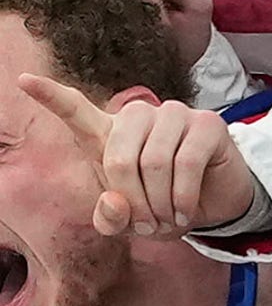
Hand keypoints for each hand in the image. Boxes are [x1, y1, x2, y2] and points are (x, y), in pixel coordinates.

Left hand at [17, 73, 254, 236]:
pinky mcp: (208, 123)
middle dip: (131, 200)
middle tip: (147, 225)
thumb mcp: (131, 221)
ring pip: (153, 161)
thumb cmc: (164, 205)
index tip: (23, 81)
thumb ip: (110, 218)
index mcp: (112, 134)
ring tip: (168, 220)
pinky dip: (182, 198)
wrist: (215, 204)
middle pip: (117, 155)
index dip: (50, 96)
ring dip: (159, 204)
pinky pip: (186, 163)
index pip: (77, 110)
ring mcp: (176, 114)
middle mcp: (141, 116)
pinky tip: (185, 212)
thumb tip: (113, 202)